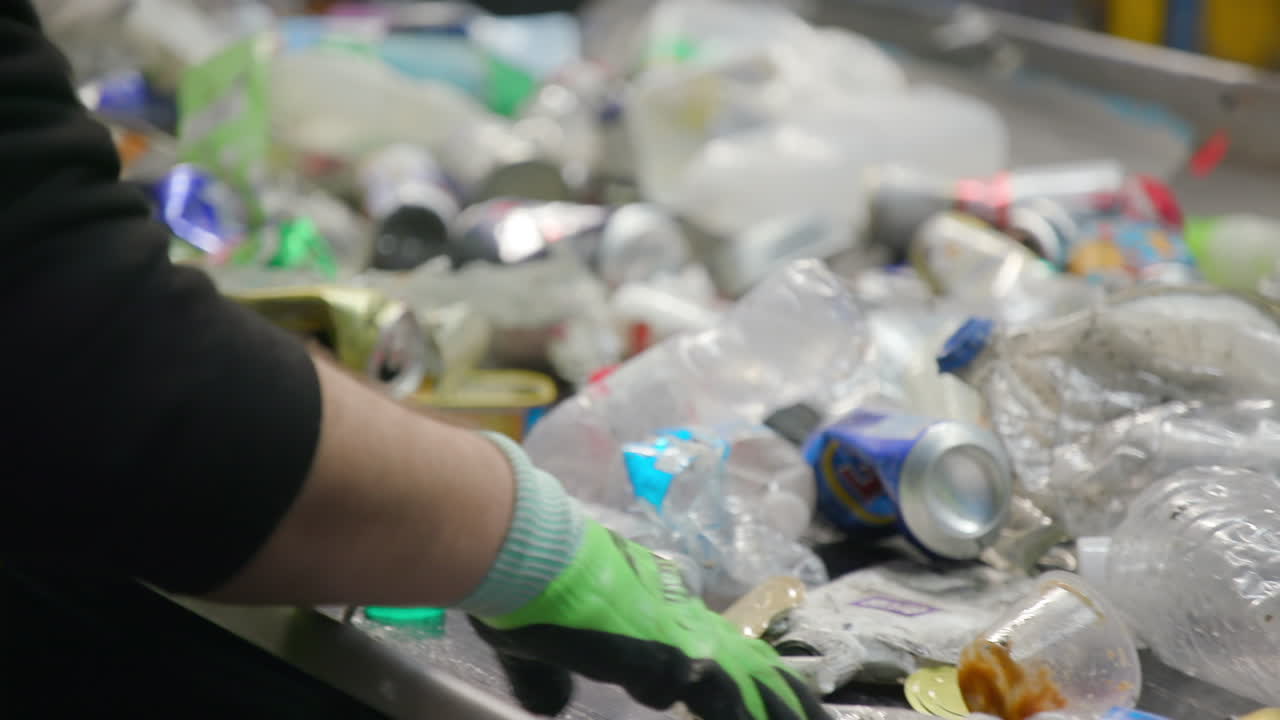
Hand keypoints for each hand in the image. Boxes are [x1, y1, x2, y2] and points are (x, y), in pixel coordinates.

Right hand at [471, 520, 827, 719]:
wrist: (526, 549)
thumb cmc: (527, 587)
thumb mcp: (538, 646)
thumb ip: (548, 678)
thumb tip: (550, 705)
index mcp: (657, 613)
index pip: (719, 649)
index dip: (751, 678)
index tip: (775, 700)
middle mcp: (680, 621)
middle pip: (753, 664)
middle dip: (789, 701)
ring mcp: (678, 637)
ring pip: (750, 683)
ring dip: (780, 712)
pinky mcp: (666, 656)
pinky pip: (717, 699)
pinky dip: (737, 715)